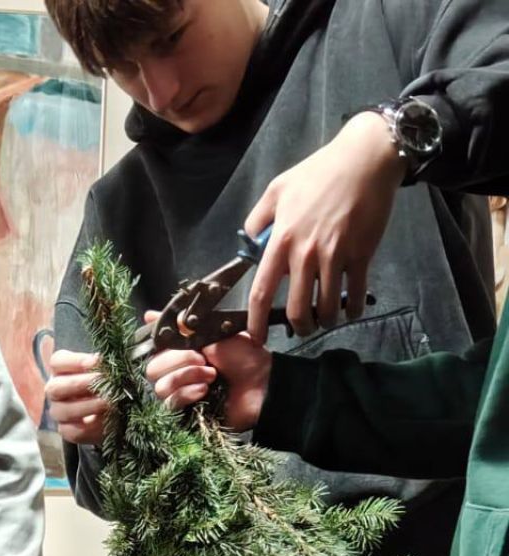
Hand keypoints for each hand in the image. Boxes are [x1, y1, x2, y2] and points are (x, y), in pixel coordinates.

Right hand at [45, 347, 109, 445]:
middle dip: (80, 384)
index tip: (97, 361)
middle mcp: (55, 390)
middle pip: (55, 388)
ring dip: (89, 406)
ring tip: (110, 402)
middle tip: (103, 382)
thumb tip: (118, 363)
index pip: (57, 362)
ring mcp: (58, 412)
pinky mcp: (66, 430)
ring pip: (63, 411)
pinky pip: (74, 432)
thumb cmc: (107, 382)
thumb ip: (106, 366)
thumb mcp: (106, 370)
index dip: (76, 361)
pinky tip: (108, 420)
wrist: (115, 408)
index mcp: (61, 370)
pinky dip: (93, 426)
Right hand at [145, 326, 272, 430]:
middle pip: (152, 369)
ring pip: (160, 387)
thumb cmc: (244, 358)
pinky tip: (205, 391)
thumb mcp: (212, 332)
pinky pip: (170, 404)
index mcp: (181, 353)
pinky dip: (187, 393)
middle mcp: (176, 374)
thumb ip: (180, 325)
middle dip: (177, 361)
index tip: (175, 338)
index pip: (153, 349)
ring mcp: (180, 395)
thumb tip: (148, 315)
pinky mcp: (186, 414)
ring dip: (186, 377)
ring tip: (211, 376)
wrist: (263, 383)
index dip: (159, 343)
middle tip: (203, 359)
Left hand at [244, 112, 405, 341]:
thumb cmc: (320, 171)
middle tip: (302, 327)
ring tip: (326, 319)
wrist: (365, 158)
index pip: (262, 292)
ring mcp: (335, 255)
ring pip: (327, 307)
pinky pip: (355, 294)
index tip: (257, 337)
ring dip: (326, 321)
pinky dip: (353, 310)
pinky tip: (351, 311)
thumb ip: (258, 219)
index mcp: (281, 240)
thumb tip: (250, 244)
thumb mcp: (277, 188)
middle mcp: (306, 252)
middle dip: (299, 327)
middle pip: (297, 309)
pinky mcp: (361, 253)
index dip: (257, 322)